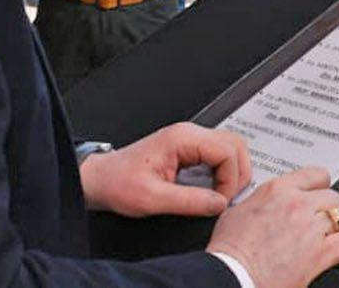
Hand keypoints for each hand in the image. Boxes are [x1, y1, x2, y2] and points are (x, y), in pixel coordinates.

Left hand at [80, 122, 249, 217]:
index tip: (220, 201)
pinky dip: (222, 172)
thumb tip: (219, 204)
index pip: (228, 151)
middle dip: (238, 173)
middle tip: (227, 198)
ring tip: (220, 195)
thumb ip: (190, 202)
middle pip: (235, 144)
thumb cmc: (118, 183)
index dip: (231, 179)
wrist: (100, 179)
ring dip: (232, 173)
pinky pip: (217, 155)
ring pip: (229, 148)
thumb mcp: (152, 198)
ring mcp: (189, 140)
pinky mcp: (188, 149)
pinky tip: (212, 189)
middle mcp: (189, 134)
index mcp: (182, 139)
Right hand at [207, 167, 338, 287]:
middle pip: (333, 196)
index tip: (318, 193)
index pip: (316, 174)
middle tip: (318, 220)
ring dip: (337, 227)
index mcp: (278, 191)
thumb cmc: (229, 251)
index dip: (319, 186)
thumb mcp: (237, 212)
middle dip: (327, 208)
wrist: (232, 276)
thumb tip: (265, 203)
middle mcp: (298, 205)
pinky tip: (332, 252)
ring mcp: (311, 228)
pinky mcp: (320, 253)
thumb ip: (260, 201)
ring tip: (327, 236)